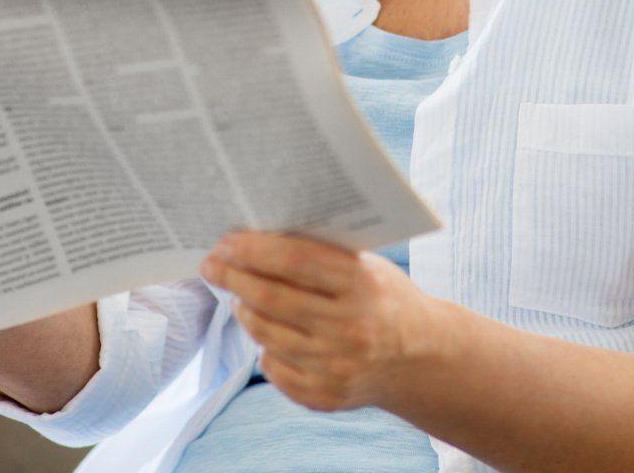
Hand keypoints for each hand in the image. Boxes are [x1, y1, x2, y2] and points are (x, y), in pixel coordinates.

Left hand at [199, 231, 449, 413]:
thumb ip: (321, 253)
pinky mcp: (327, 396)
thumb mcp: (366, 265)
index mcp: (363, 285)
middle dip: (233, 278)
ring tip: (236, 296)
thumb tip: (255, 237)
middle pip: (272, 300)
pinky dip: (264, 348)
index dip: (253, 250)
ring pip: (267, 336)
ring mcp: (338, 367)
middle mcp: (351, 328)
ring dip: (243, 311)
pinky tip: (264, 333)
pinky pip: (276, 369)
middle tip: (212, 265)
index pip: (294, 261)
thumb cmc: (385, 297)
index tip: (225, 242)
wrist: (421, 357)